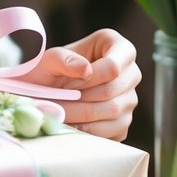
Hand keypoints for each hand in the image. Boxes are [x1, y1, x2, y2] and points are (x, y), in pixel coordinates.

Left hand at [25, 28, 139, 140]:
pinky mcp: (124, 122)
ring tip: (61, 112)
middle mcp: (131, 72)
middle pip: (113, 90)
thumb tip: (86, 70)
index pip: (113, 66)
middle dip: (81, 98)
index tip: (67, 84)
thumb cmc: (50, 71)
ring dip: (82, 115)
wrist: (46, 93)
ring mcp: (130, 99)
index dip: (89, 78)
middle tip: (58, 101)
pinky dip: (89, 130)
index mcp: (118, 47)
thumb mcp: (50, 60)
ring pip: (114, 111)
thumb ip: (64, 59)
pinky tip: (72, 124)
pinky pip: (113, 130)